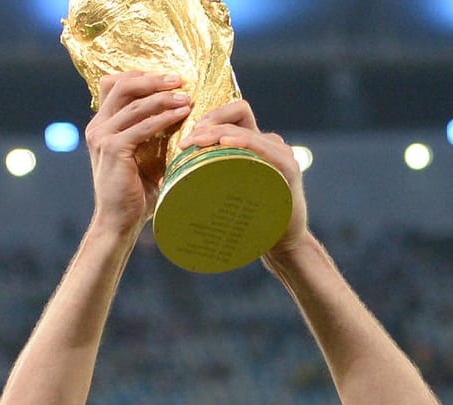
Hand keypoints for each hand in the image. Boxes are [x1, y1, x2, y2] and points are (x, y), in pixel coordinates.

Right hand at [86, 71, 192, 231]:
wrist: (120, 221)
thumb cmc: (135, 192)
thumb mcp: (142, 155)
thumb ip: (149, 132)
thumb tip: (179, 110)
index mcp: (101, 125)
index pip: (116, 85)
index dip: (141, 76)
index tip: (168, 78)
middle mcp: (97, 127)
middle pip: (122, 85)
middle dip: (153, 79)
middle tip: (179, 79)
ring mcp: (102, 136)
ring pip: (134, 103)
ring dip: (163, 97)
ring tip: (186, 97)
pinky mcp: (112, 148)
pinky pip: (142, 125)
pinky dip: (164, 118)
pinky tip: (181, 115)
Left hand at [181, 98, 309, 256]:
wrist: (281, 243)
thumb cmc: (250, 220)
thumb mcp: (224, 193)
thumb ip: (202, 179)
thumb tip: (164, 179)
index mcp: (252, 145)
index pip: (232, 114)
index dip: (209, 116)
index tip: (186, 135)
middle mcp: (268, 143)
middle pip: (239, 113)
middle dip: (209, 122)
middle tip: (187, 141)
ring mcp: (279, 154)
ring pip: (247, 130)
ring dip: (220, 132)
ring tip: (199, 142)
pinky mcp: (288, 167)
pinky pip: (266, 148)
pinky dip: (245, 142)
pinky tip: (227, 144)